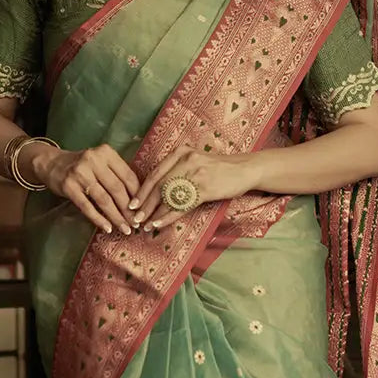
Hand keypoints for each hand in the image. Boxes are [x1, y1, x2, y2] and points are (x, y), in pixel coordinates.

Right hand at [31, 142, 140, 234]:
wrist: (51, 163)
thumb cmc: (82, 166)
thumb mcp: (100, 162)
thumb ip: (117, 174)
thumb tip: (138, 200)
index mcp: (106, 152)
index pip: (128, 176)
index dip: (138, 195)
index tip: (143, 210)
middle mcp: (93, 160)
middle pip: (117, 189)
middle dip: (128, 210)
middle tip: (136, 224)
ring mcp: (80, 173)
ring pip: (104, 199)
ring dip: (116, 217)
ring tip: (125, 229)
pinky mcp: (68, 186)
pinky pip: (87, 206)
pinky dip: (98, 219)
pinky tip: (107, 228)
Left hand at [130, 147, 256, 230]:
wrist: (245, 169)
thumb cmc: (219, 168)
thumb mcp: (195, 161)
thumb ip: (177, 170)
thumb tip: (155, 192)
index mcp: (180, 152)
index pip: (155, 174)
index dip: (142, 191)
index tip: (132, 204)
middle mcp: (185, 160)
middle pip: (158, 186)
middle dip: (145, 205)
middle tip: (135, 218)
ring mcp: (195, 174)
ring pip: (168, 197)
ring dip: (154, 214)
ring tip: (145, 225)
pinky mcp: (205, 188)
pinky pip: (181, 206)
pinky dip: (168, 217)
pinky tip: (159, 224)